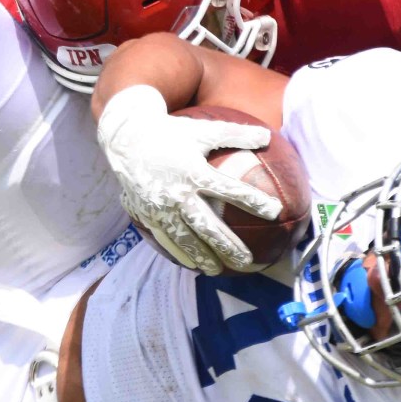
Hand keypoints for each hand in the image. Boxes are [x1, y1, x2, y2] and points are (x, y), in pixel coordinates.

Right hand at [96, 86, 281, 274]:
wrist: (126, 138)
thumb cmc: (170, 132)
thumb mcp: (202, 130)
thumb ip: (235, 133)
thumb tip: (268, 136)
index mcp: (193, 171)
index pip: (229, 189)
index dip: (252, 200)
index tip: (274, 212)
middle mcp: (177, 193)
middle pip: (207, 226)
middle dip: (228, 246)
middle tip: (247, 261)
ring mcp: (159, 207)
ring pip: (185, 238)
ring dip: (203, 256)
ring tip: (218, 271)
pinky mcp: (146, 214)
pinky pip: (164, 238)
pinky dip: (179, 253)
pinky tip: (192, 264)